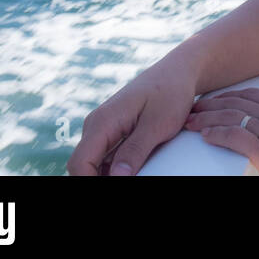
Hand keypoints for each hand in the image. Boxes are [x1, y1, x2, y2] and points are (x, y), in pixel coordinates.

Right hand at [67, 54, 199, 175]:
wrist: (178, 72)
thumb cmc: (171, 93)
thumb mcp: (158, 124)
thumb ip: (135, 151)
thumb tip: (116, 178)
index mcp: (102, 121)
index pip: (80, 163)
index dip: (90, 181)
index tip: (115, 186)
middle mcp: (96, 125)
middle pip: (84, 165)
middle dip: (99, 179)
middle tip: (132, 178)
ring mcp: (103, 128)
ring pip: (95, 163)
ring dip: (109, 174)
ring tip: (138, 172)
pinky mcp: (113, 132)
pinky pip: (106, 156)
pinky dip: (116, 168)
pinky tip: (135, 170)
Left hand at [183, 87, 258, 175]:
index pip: (251, 94)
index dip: (228, 96)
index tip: (214, 101)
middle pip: (237, 103)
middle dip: (211, 105)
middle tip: (194, 108)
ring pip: (231, 116)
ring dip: (207, 118)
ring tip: (192, 122)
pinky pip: (234, 136)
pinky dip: (216, 134)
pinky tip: (206, 135)